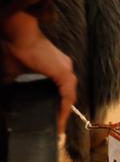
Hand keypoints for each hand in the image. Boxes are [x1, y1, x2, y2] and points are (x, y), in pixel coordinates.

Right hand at [2, 12, 76, 131]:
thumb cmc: (18, 50)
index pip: (62, 90)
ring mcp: (66, 70)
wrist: (20, 36)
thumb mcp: (14, 72)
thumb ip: (14, 84)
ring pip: (69, 96)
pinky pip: (67, 94)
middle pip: (67, 94)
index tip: (54, 119)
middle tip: (56, 126)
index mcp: (57, 68)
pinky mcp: (64, 73)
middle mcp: (66, 69)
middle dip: (62, 111)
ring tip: (58, 125)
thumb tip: (8, 96)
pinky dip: (65, 107)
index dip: (59, 105)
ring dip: (64, 111)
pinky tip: (60, 117)